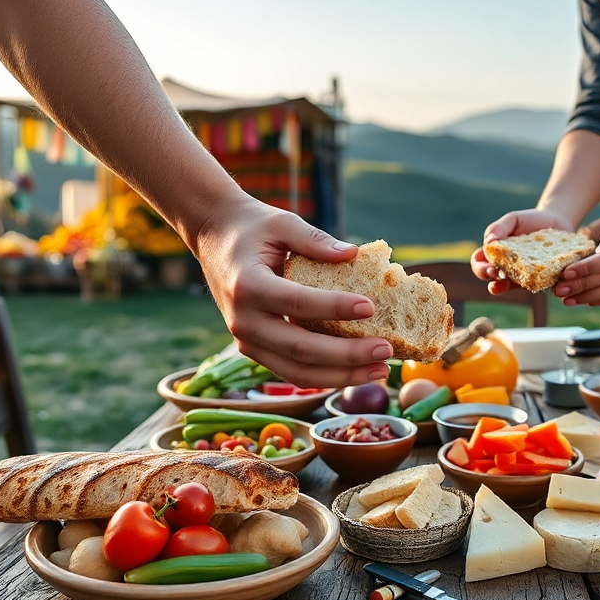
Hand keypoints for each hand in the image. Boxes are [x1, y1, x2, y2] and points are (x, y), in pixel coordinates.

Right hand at [191, 196, 392, 387]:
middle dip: (347, 354)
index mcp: (247, 286)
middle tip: (385, 351)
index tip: (370, 307)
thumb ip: (316, 239)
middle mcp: (243, 320)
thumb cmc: (252, 228)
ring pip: (297, 371)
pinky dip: (326, 377)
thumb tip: (354, 254)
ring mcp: (246, 341)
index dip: (335, 307)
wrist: (214, 239)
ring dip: (342, 375)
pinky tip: (358, 372)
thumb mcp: (282, 223)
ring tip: (380, 370)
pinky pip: (292, 371)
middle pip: (301, 348)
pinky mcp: (255, 350)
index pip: (298, 302)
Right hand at [470, 208, 572, 294]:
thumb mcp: (514, 219)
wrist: (558, 222)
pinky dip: (528, 285)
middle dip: (487, 276)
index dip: (480, 267)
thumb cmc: (531, 220)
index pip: (479, 263)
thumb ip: (499, 227)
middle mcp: (504, 265)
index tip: (489, 265)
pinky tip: (531, 281)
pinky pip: (530, 286)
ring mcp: (519, 274)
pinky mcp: (537, 278)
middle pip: (488, 276)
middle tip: (495, 273)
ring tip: (504, 283)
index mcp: (495, 251)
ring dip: (501, 286)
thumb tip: (488, 242)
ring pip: (505, 285)